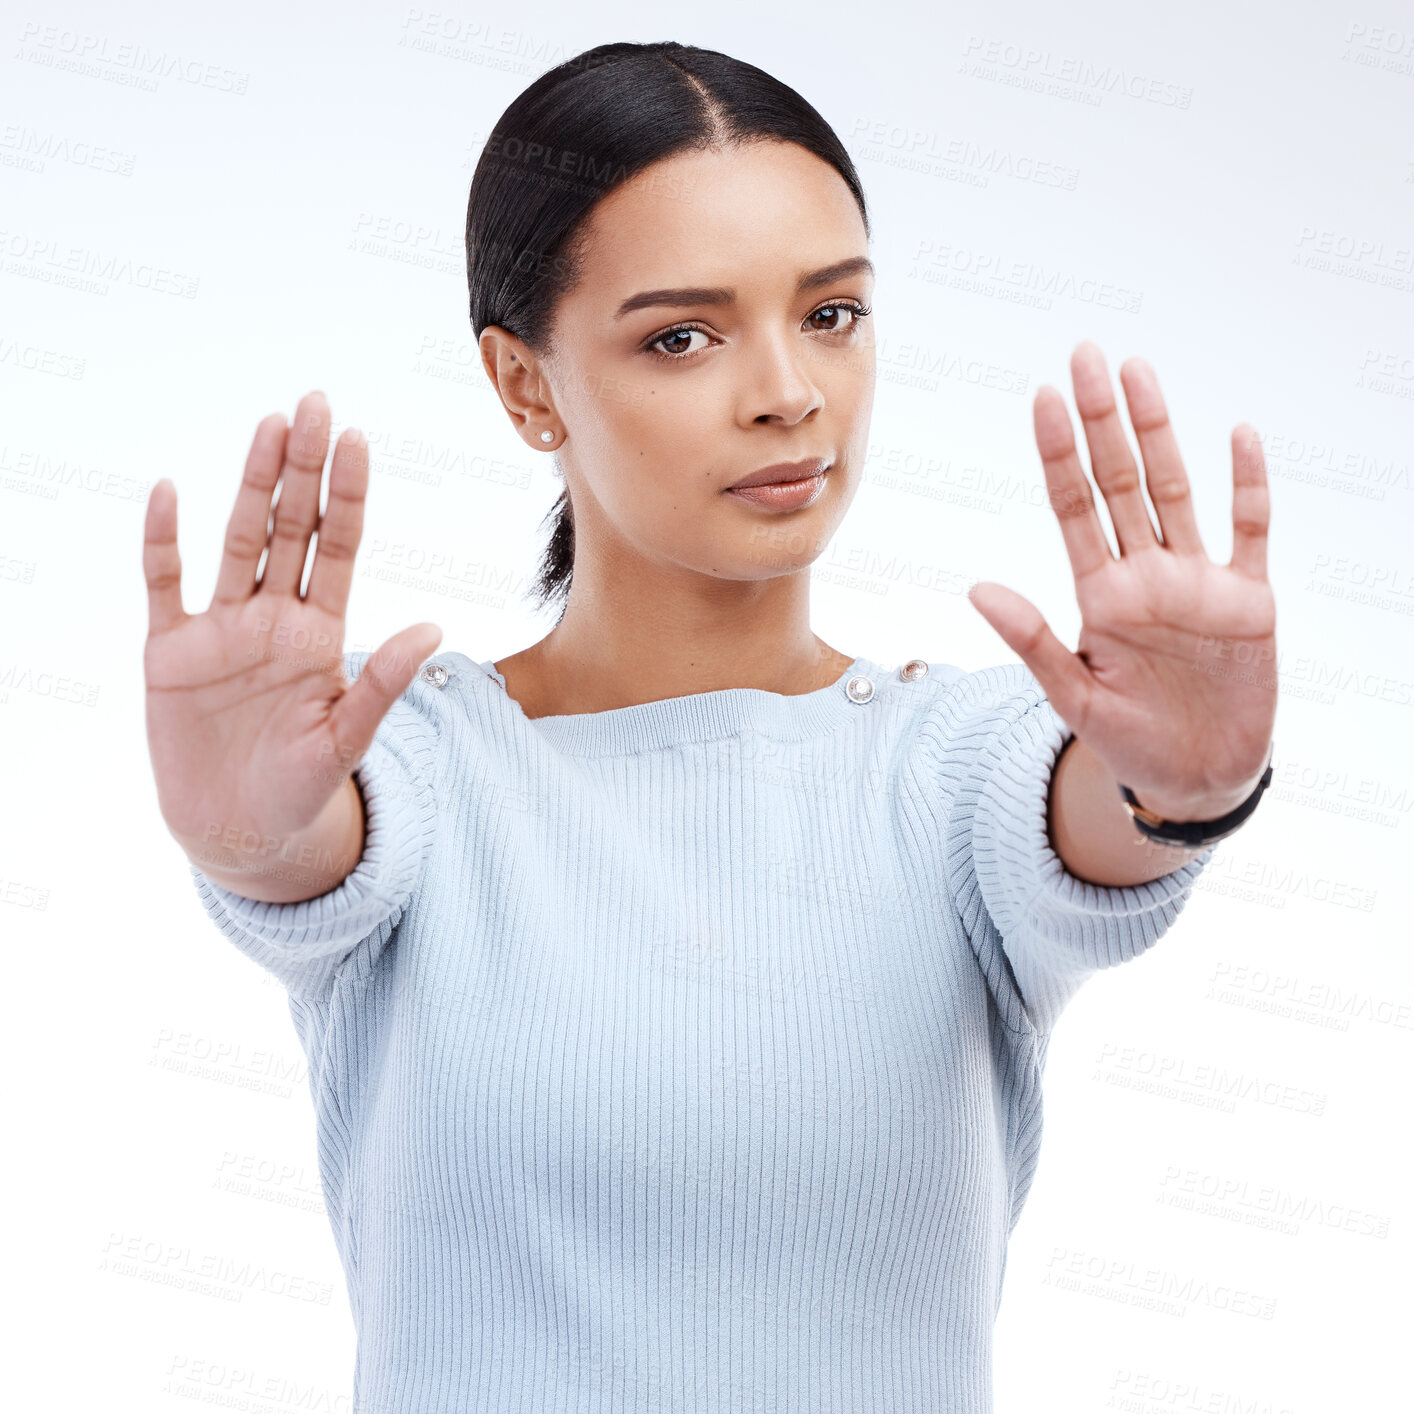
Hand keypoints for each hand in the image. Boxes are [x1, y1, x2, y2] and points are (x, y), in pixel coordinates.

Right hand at [143, 390, 441, 869]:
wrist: (241, 831)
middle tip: (313, 404)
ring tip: (267, 426)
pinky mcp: (171, 652)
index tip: (357, 440)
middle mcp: (273, 619)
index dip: (348, 494)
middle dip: (301, 468)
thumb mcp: (347, 738)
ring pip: (238, 542)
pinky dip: (163, 541)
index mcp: (321, 633)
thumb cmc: (303, 789)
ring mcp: (222, 630)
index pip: (340, 548)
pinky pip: (165, 585)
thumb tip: (434, 629)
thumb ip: (382, 683)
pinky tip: (168, 492)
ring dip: (249, 485)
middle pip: (290, 528)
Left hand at [966, 341, 1276, 822]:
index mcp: (1101, 595)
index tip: (1041, 398)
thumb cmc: (1130, 740)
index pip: (1073, 508)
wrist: (1197, 778)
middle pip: (1121, 482)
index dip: (1059, 454)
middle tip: (1086, 356)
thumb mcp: (1073, 696)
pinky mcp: (1249, 601)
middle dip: (1102, 421)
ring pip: (1176, 492)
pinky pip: (1251, 533)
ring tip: (1138, 374)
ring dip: (1160, 433)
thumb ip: (1033, 640)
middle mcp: (1146, 575)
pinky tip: (1238, 436)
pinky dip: (1248, 486)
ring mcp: (1198, 582)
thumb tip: (977, 587)